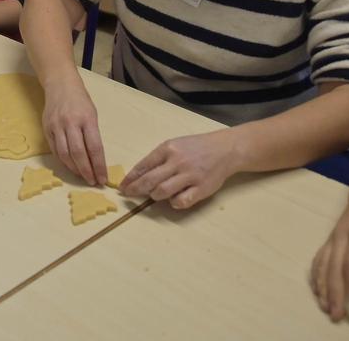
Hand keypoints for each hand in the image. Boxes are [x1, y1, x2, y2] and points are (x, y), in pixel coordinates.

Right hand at [41, 75, 106, 185]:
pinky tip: (70, 166)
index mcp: (87, 118)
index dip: (99, 166)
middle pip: (78, 153)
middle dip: (87, 171)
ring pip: (64, 154)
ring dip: (74, 168)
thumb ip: (93, 135)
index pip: (94, 147)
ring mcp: (56, 126)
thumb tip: (95, 159)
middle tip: (92, 181)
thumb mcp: (92, 114)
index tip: (103, 178)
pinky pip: (55, 150)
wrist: (60, 84)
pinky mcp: (46, 128)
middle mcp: (71, 122)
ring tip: (82, 175)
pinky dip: (63, 161)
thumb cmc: (80, 100)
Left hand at [119, 129, 240, 208]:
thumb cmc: (196, 147)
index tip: (123, 186)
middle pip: (150, 180)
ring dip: (154, 196)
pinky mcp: (201, 189)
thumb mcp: (175, 145)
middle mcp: (177, 162)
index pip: (143, 165)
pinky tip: (174, 199)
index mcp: (168, 149)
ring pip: (162, 192)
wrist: (225, 149)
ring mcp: (190, 175)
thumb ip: (159, 158)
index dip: (131, 178)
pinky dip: (174, 203)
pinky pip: (181, 201)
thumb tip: (139, 175)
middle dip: (136, 189)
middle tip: (128, 195)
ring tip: (154, 195)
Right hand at [310, 184, 348, 320]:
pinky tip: (316, 290)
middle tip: (336, 314)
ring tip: (324, 307)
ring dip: (322, 287)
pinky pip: (318, 259)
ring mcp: (332, 238)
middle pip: (333, 267)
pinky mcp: (329, 241)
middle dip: (333, 292)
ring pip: (322, 265)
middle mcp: (340, 236)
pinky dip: (315, 276)